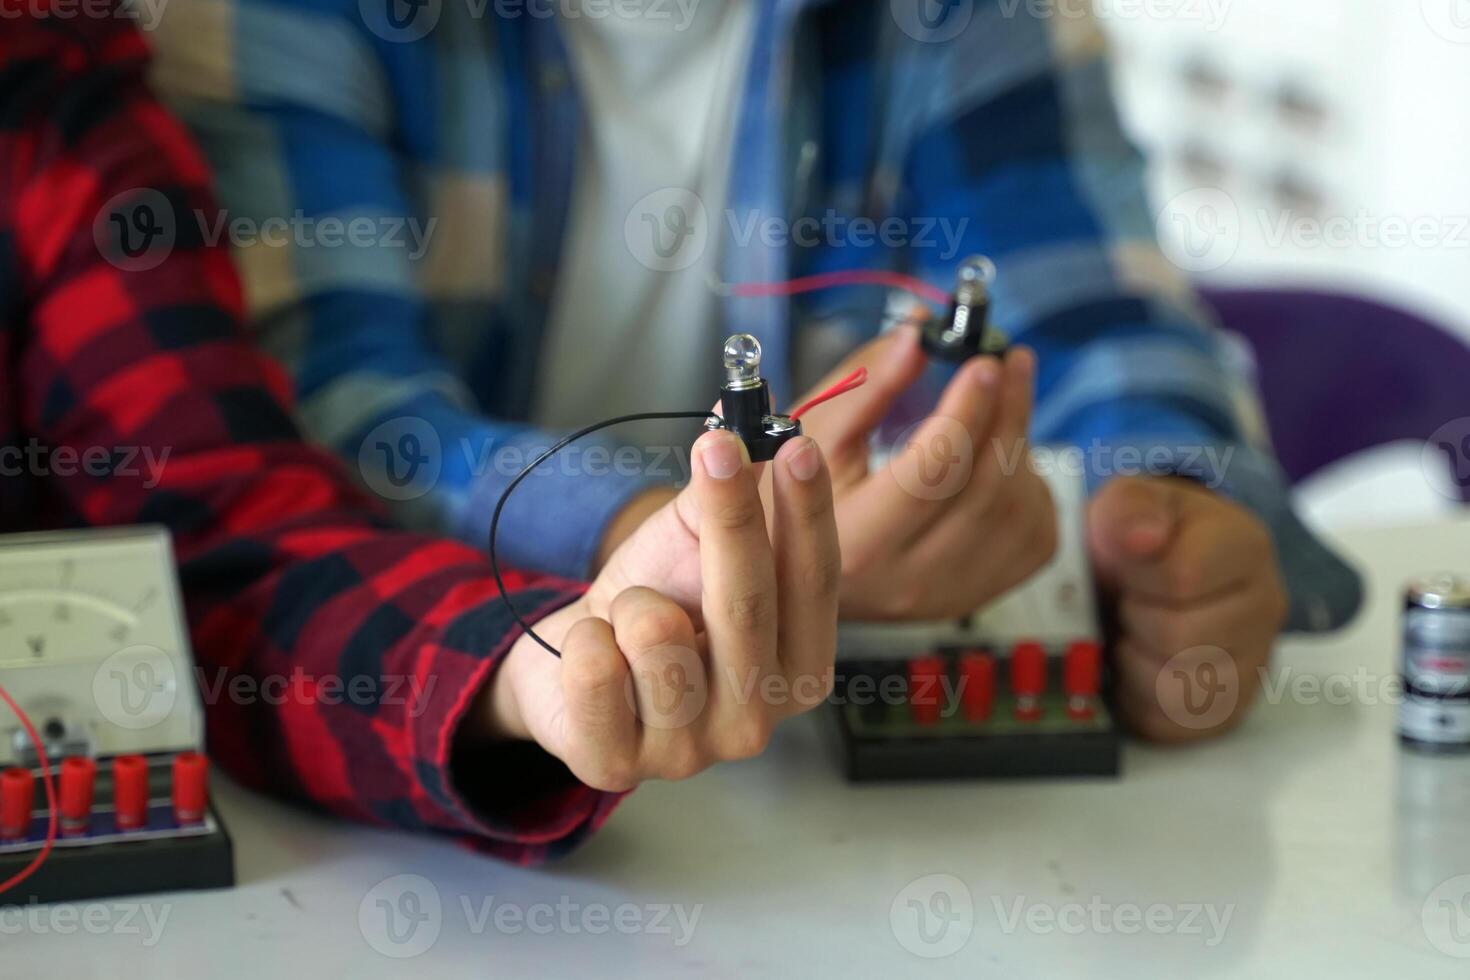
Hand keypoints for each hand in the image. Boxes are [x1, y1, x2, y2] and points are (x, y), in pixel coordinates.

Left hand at [466, 430, 839, 790]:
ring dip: (630, 600)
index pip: (815, 583)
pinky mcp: (617, 764)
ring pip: (655, 633)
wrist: (574, 665)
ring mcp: (690, 751)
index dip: (806, 513)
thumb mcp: (698, 544)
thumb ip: (731, 489)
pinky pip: (594, 667)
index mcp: (799, 667)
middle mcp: (758, 717)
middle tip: (717, 446)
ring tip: (630, 616)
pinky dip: (584, 638)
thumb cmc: (654, 603)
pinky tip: (595, 651)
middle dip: (731, 517)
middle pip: (747, 603)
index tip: (795, 445)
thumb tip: (749, 416)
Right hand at [788, 325, 1056, 619]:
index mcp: (857, 539)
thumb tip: (919, 335)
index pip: (932, 472)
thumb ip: (865, 384)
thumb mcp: (810, 435)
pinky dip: (1033, 489)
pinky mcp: (976, 596)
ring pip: (1018, 512)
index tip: (983, 361)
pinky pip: (1035, 538)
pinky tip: (1004, 463)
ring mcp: (948, 594)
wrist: (794, 569)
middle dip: (1009, 413)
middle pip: (987, 489)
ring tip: (1000, 408)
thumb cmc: (795, 495)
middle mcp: (908, 578)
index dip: (966, 410)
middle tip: (1010, 362)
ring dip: (1019, 446)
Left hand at [1087, 476, 1287, 741]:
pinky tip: (1139, 665)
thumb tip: (1143, 538)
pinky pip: (1171, 725)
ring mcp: (1254, 665)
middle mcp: (1266, 608)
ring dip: (1133, 663)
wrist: (1146, 570)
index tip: (1126, 565)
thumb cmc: (1138, 536)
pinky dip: (1139, 700)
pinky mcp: (1227, 712)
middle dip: (1133, 619)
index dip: (1135, 575)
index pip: (1183, 576)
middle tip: (1128, 601)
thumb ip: (1130, 509)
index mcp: (1246, 546)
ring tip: (1133, 632)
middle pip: (1179, 638)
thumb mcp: (1126, 503)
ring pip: (1178, 690)